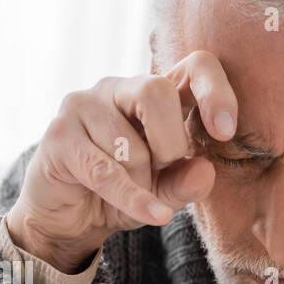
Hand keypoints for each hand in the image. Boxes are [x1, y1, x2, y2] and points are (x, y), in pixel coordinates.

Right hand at [4, 51, 236, 271]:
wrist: (69, 217)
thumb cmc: (123, 193)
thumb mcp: (165, 192)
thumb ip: (187, 183)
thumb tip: (205, 172)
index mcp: (154, 93)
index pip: (195, 66)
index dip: (215, 92)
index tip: (225, 132)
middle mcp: (118, 88)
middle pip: (156, 90)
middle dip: (170, 143)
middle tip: (163, 170)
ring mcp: (83, 105)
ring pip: (130, 144)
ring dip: (140, 182)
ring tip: (130, 192)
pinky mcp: (59, 135)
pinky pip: (106, 171)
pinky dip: (133, 199)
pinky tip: (153, 215)